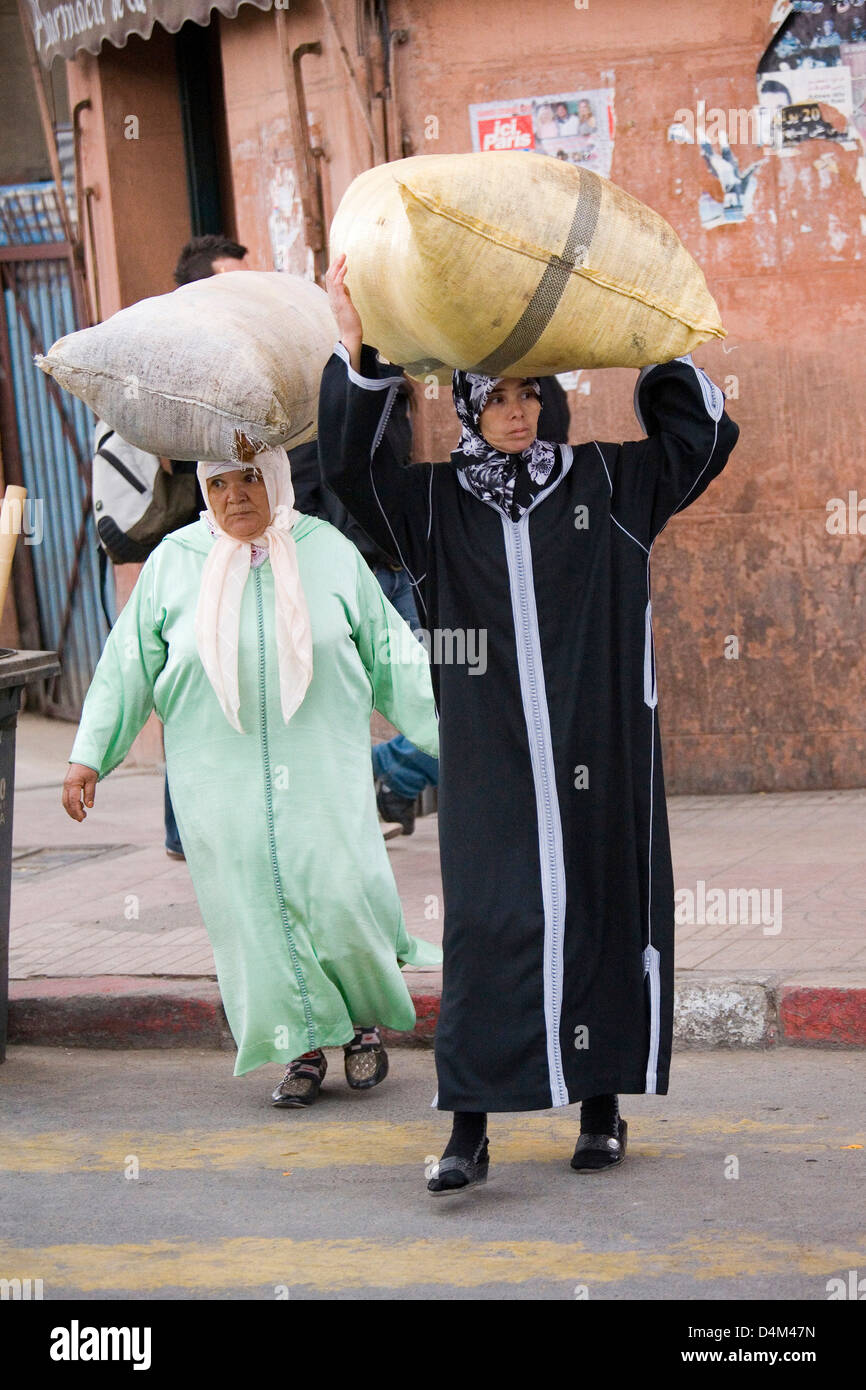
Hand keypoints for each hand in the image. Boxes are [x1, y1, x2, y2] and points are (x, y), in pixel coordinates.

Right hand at [62, 763, 97, 821]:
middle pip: (67, 803)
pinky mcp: (67, 786)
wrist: (83, 757)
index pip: (73, 801)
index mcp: (72, 784)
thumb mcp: (92, 780)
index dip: (77, 811)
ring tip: (81, 815)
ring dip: (71, 809)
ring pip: (65, 801)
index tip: (82, 818)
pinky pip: (67, 797)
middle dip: (73, 812)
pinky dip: (71, 804)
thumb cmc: (89, 768)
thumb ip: (90, 793)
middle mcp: (67, 786)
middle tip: (82, 819)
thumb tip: (89, 806)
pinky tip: (80, 806)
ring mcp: (66, 786)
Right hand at [325, 254, 362, 368]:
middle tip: (342, 254)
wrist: (350, 335)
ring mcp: (335, 299)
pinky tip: (345, 267)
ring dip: (337, 266)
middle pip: (329, 276)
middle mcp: (332, 297)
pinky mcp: (341, 302)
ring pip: (331, 278)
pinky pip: (338, 285)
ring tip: (343, 256)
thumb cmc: (350, 322)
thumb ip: (344, 295)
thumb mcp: (347, 305)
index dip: (334, 269)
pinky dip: (340, 274)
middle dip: (335, 264)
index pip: (330, 280)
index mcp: (333, 298)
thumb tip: (344, 286)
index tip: (340, 260)